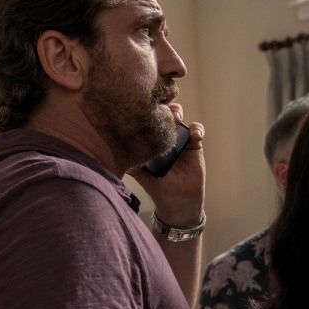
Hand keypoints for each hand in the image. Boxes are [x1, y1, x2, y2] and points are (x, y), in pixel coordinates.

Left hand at [127, 102, 205, 226]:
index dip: (144, 110)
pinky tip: (194, 136)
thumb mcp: (140, 174)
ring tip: (176, 120)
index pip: (144, 118)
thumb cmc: (157, 187)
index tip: (142, 109)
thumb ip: (130, 162)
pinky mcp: (193, 144)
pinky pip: (197, 130)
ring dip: (176, 112)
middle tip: (161, 112)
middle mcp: (161, 134)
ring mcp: (178, 137)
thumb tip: (111, 154)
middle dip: (160, 107)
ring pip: (178, 114)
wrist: (177, 201)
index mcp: (147, 138)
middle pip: (160, 111)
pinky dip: (196, 129)